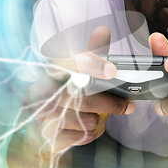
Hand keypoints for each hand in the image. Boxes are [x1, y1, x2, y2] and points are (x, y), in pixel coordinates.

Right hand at [27, 26, 135, 155]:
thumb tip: (103, 32)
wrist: (38, 125)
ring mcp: (41, 114)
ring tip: (105, 116)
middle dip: (111, 103)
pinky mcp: (46, 135)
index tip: (113, 70)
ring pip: (86, 119)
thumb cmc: (62, 92)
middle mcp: (41, 90)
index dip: (90, 64)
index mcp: (49, 68)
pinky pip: (81, 136)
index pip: (68, 61)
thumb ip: (90, 52)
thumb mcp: (73, 69)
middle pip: (84, 97)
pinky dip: (93, 133)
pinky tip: (94, 127)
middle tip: (129, 105)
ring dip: (101, 120)